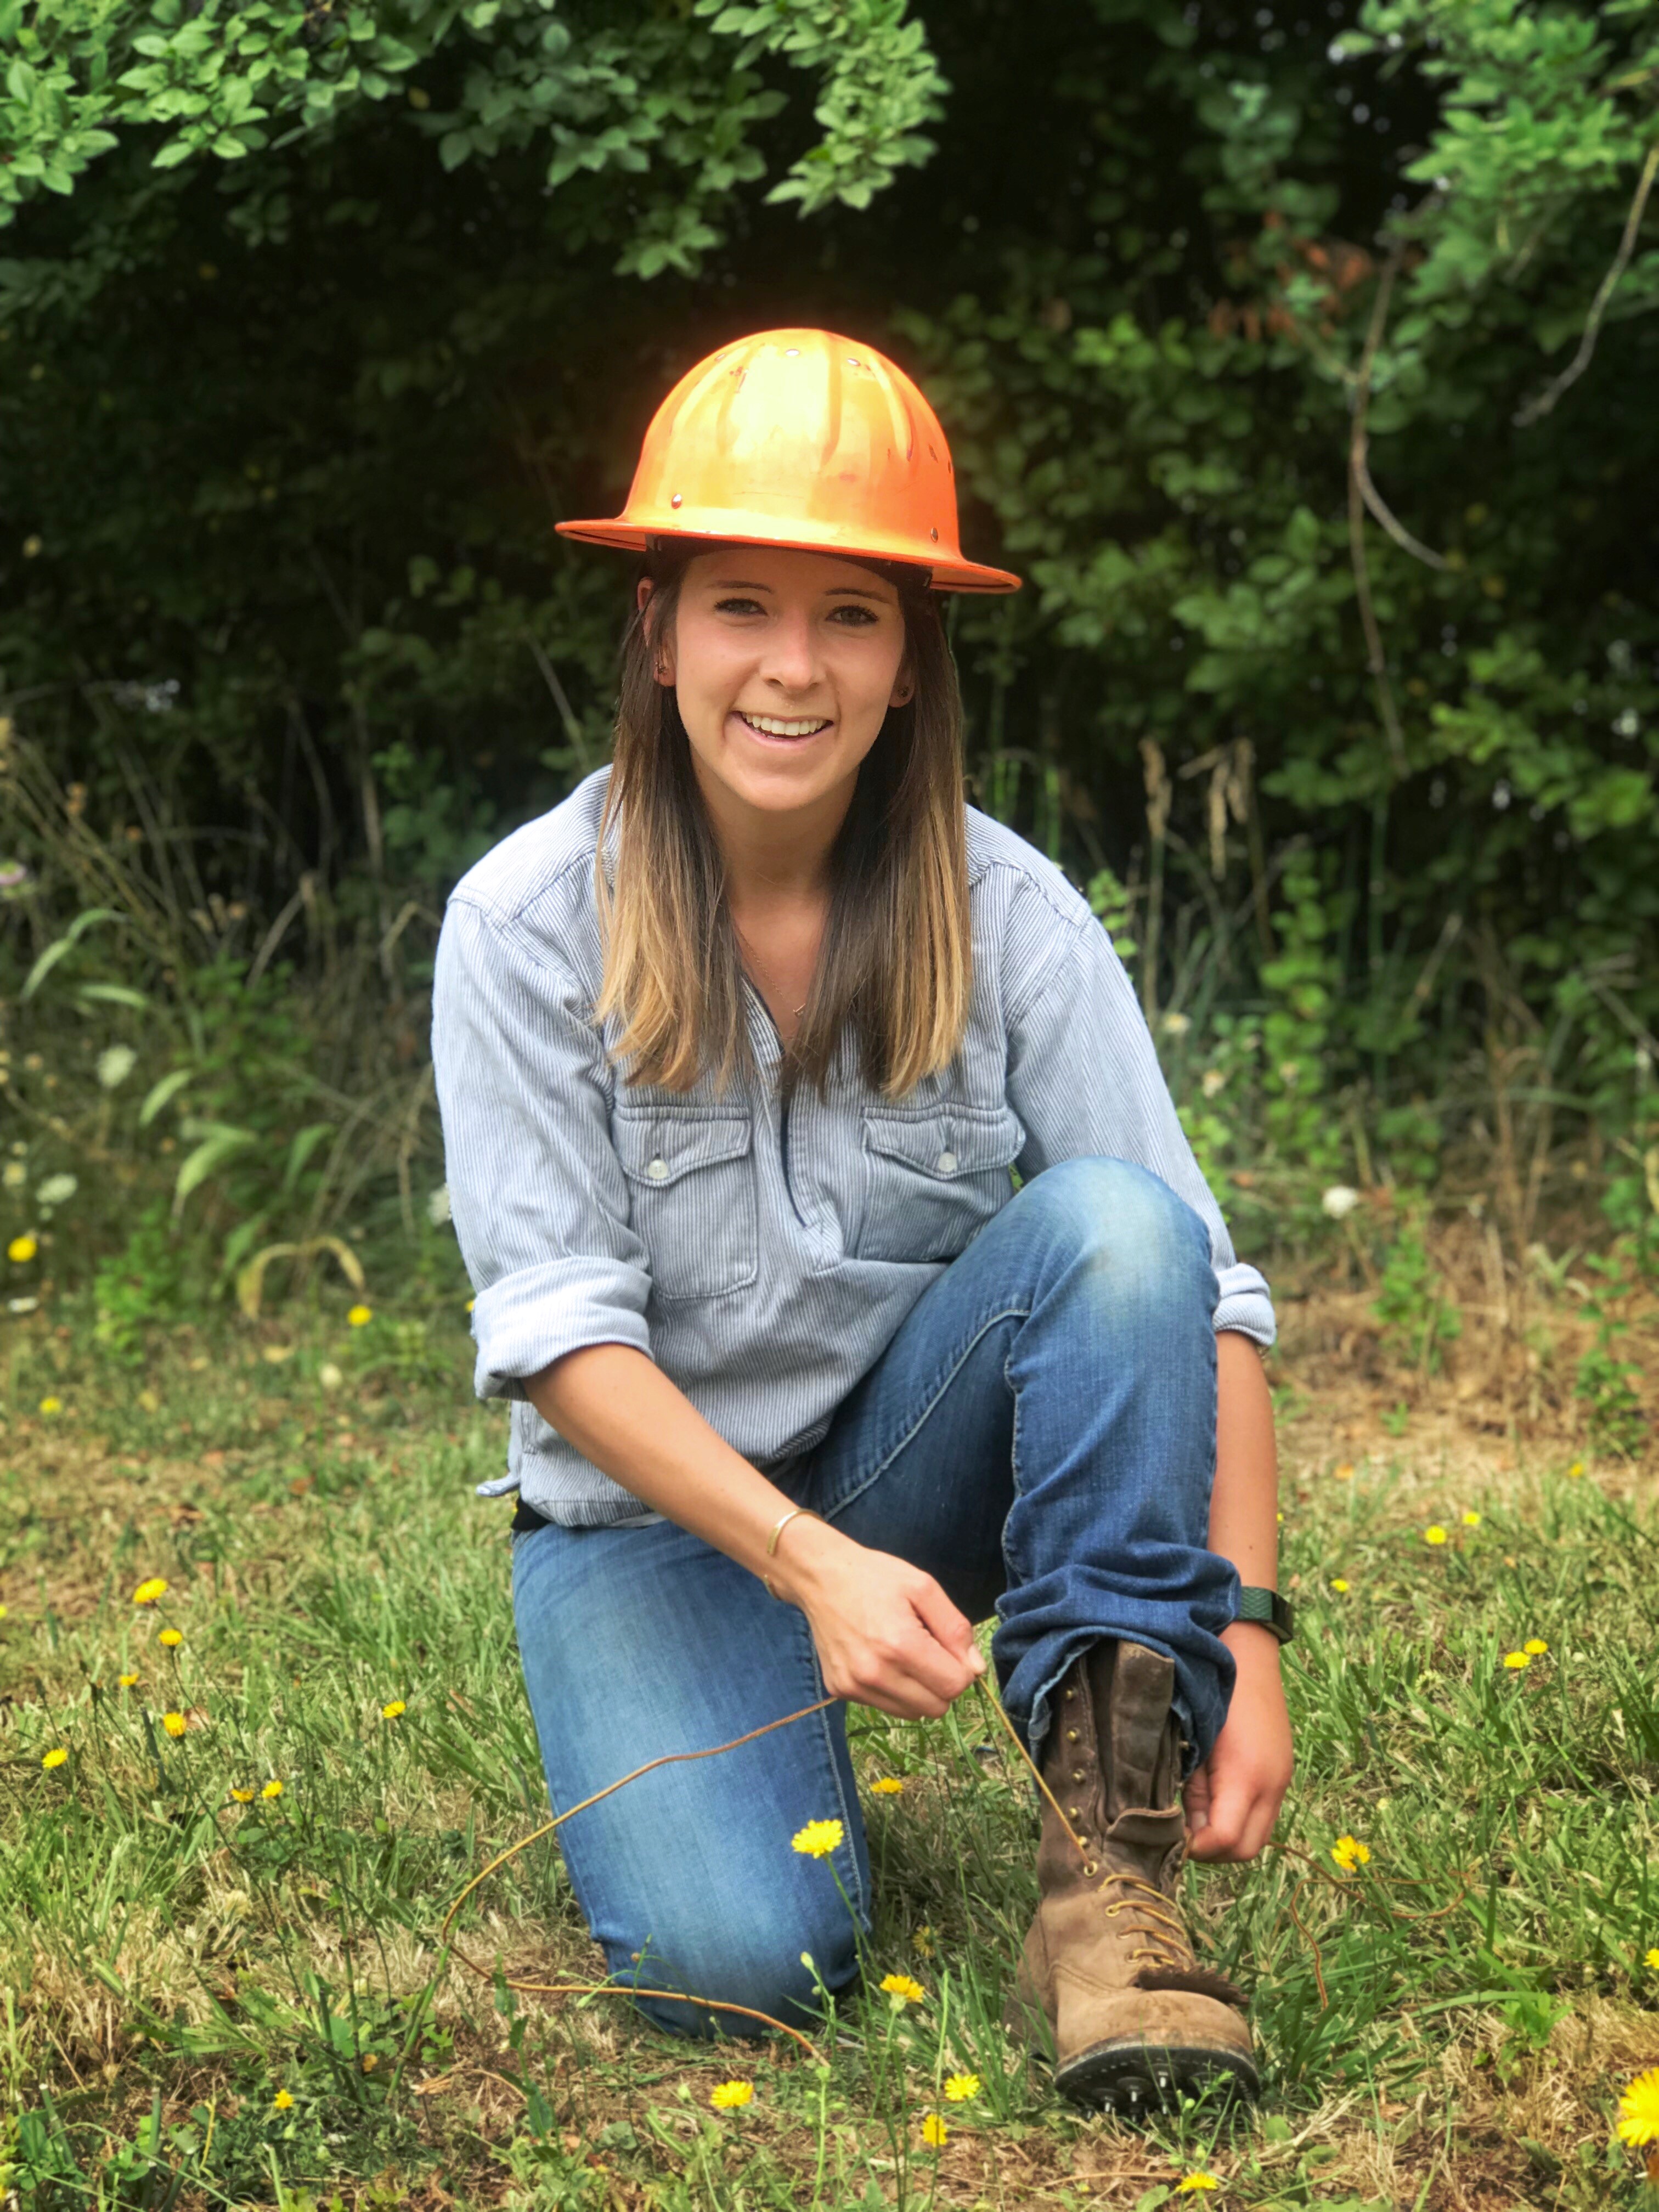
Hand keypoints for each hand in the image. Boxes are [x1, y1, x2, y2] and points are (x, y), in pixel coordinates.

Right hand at [772, 1520, 984, 1720]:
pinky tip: (880, 1659)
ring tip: (903, 1654)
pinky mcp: (839, 1691)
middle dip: (942, 1683)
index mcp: (900, 1645)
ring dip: (918, 1691)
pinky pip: (885, 1706)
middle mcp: (874, 1673)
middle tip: (928, 1650)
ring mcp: (854, 1686)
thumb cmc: (875, 1577)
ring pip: (912, 1713)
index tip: (947, 1646)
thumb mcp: (924, 1587)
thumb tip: (976, 1670)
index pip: (954, 1686)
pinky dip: (893, 1690)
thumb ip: (955, 1629)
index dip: (961, 1668)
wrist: (820, 1577)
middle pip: (936, 1708)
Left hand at [1183, 1624, 1292, 1862]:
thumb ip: (1189, 1791)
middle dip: (1213, 1850)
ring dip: (1227, 1835)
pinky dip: (1239, 1817)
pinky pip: (1263, 1814)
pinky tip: (1214, 1795)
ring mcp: (1281, 1780)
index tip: (1171, 1838)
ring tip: (1196, 1811)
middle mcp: (1272, 1786)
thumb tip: (1182, 1831)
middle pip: (1246, 1849)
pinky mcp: (1282, 1773)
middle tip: (1183, 1831)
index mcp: (1247, 1777)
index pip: (1226, 1842)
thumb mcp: (1191, 1743)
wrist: (1246, 1653)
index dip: (1196, 1848)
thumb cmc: (1211, 1692)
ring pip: (1258, 1835)